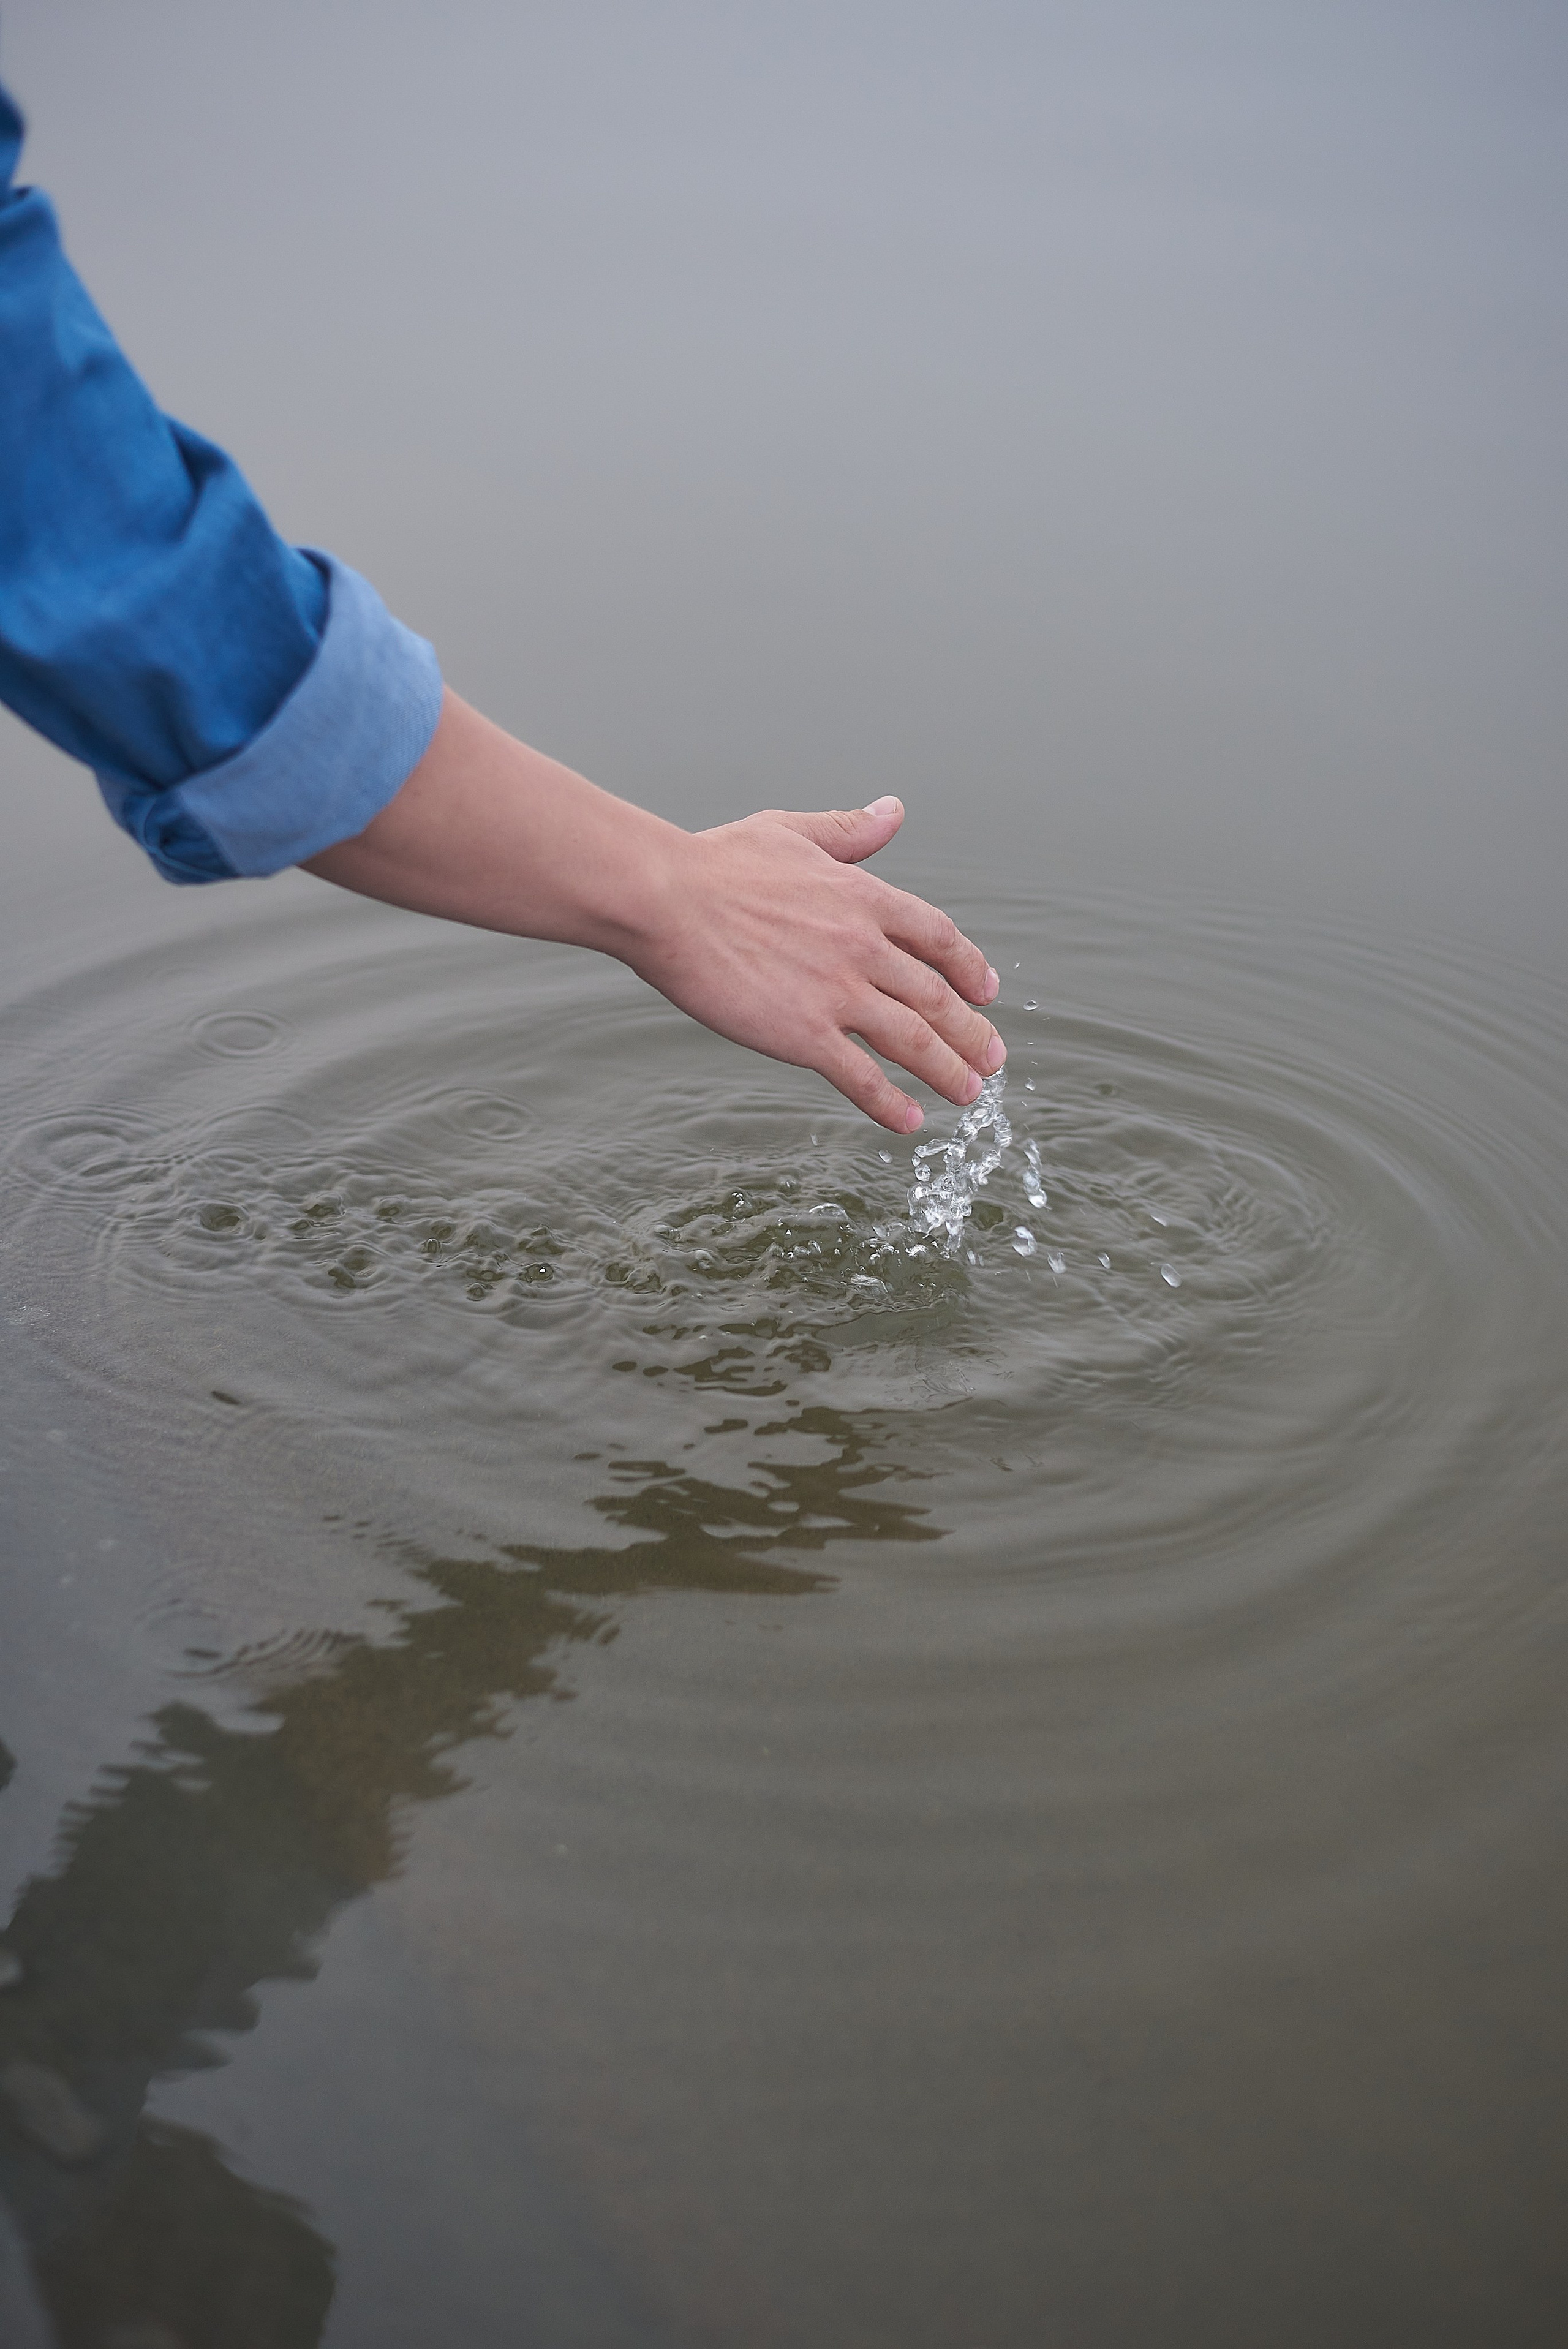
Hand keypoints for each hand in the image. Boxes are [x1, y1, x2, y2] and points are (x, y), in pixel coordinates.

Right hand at [632, 797, 1001, 1132]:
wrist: (665, 900)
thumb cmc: (715, 864)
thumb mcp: (791, 833)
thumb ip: (848, 831)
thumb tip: (893, 810)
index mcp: (863, 897)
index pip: (937, 938)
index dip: (969, 967)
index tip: (986, 991)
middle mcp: (862, 947)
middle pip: (936, 997)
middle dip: (971, 1032)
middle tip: (991, 1058)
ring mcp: (836, 993)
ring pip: (912, 1040)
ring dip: (947, 1070)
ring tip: (968, 1094)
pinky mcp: (803, 1034)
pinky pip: (860, 1077)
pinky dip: (889, 1103)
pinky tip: (908, 1122)